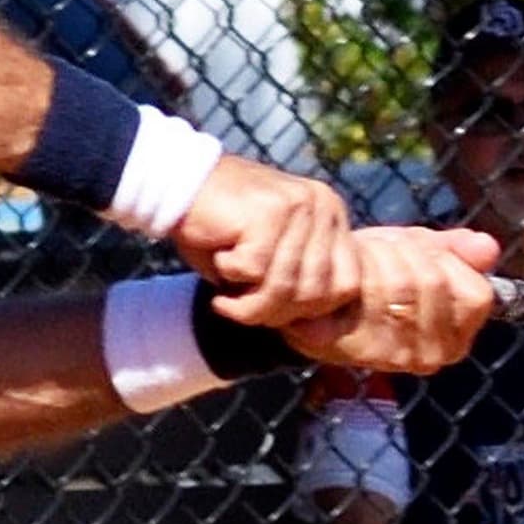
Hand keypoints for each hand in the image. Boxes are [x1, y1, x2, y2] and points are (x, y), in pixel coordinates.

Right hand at [173, 157, 358, 327]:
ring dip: (247, 301)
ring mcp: (299, 205)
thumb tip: (321, 339)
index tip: (271, 308)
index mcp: (332, 216)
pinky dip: (229, 273)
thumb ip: (297, 298)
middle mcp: (323, 206)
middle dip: (274, 311)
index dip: (309, 310)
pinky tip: (220, 256)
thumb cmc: (222, 234)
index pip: (346, 286)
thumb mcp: (267, 271)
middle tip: (240, 302)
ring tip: (226, 291)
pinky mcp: (269, 210)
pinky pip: (255, 270)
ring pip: (285, 286)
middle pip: (316, 292)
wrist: (177, 184)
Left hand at [286, 226, 499, 374]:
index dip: (447, 261)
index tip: (418, 254)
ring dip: (379, 258)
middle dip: (406, 254)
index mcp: (456, 340)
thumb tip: (489, 248)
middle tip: (381, 253)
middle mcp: (431, 357)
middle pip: (434, 283)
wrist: (315, 288)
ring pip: (403, 285)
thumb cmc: (372, 271)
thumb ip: (456, 252)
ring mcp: (394, 357)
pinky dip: (356, 271)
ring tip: (363, 261)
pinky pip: (370, 294)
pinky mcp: (356, 349)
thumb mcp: (420, 254)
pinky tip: (345, 277)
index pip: (477, 294)